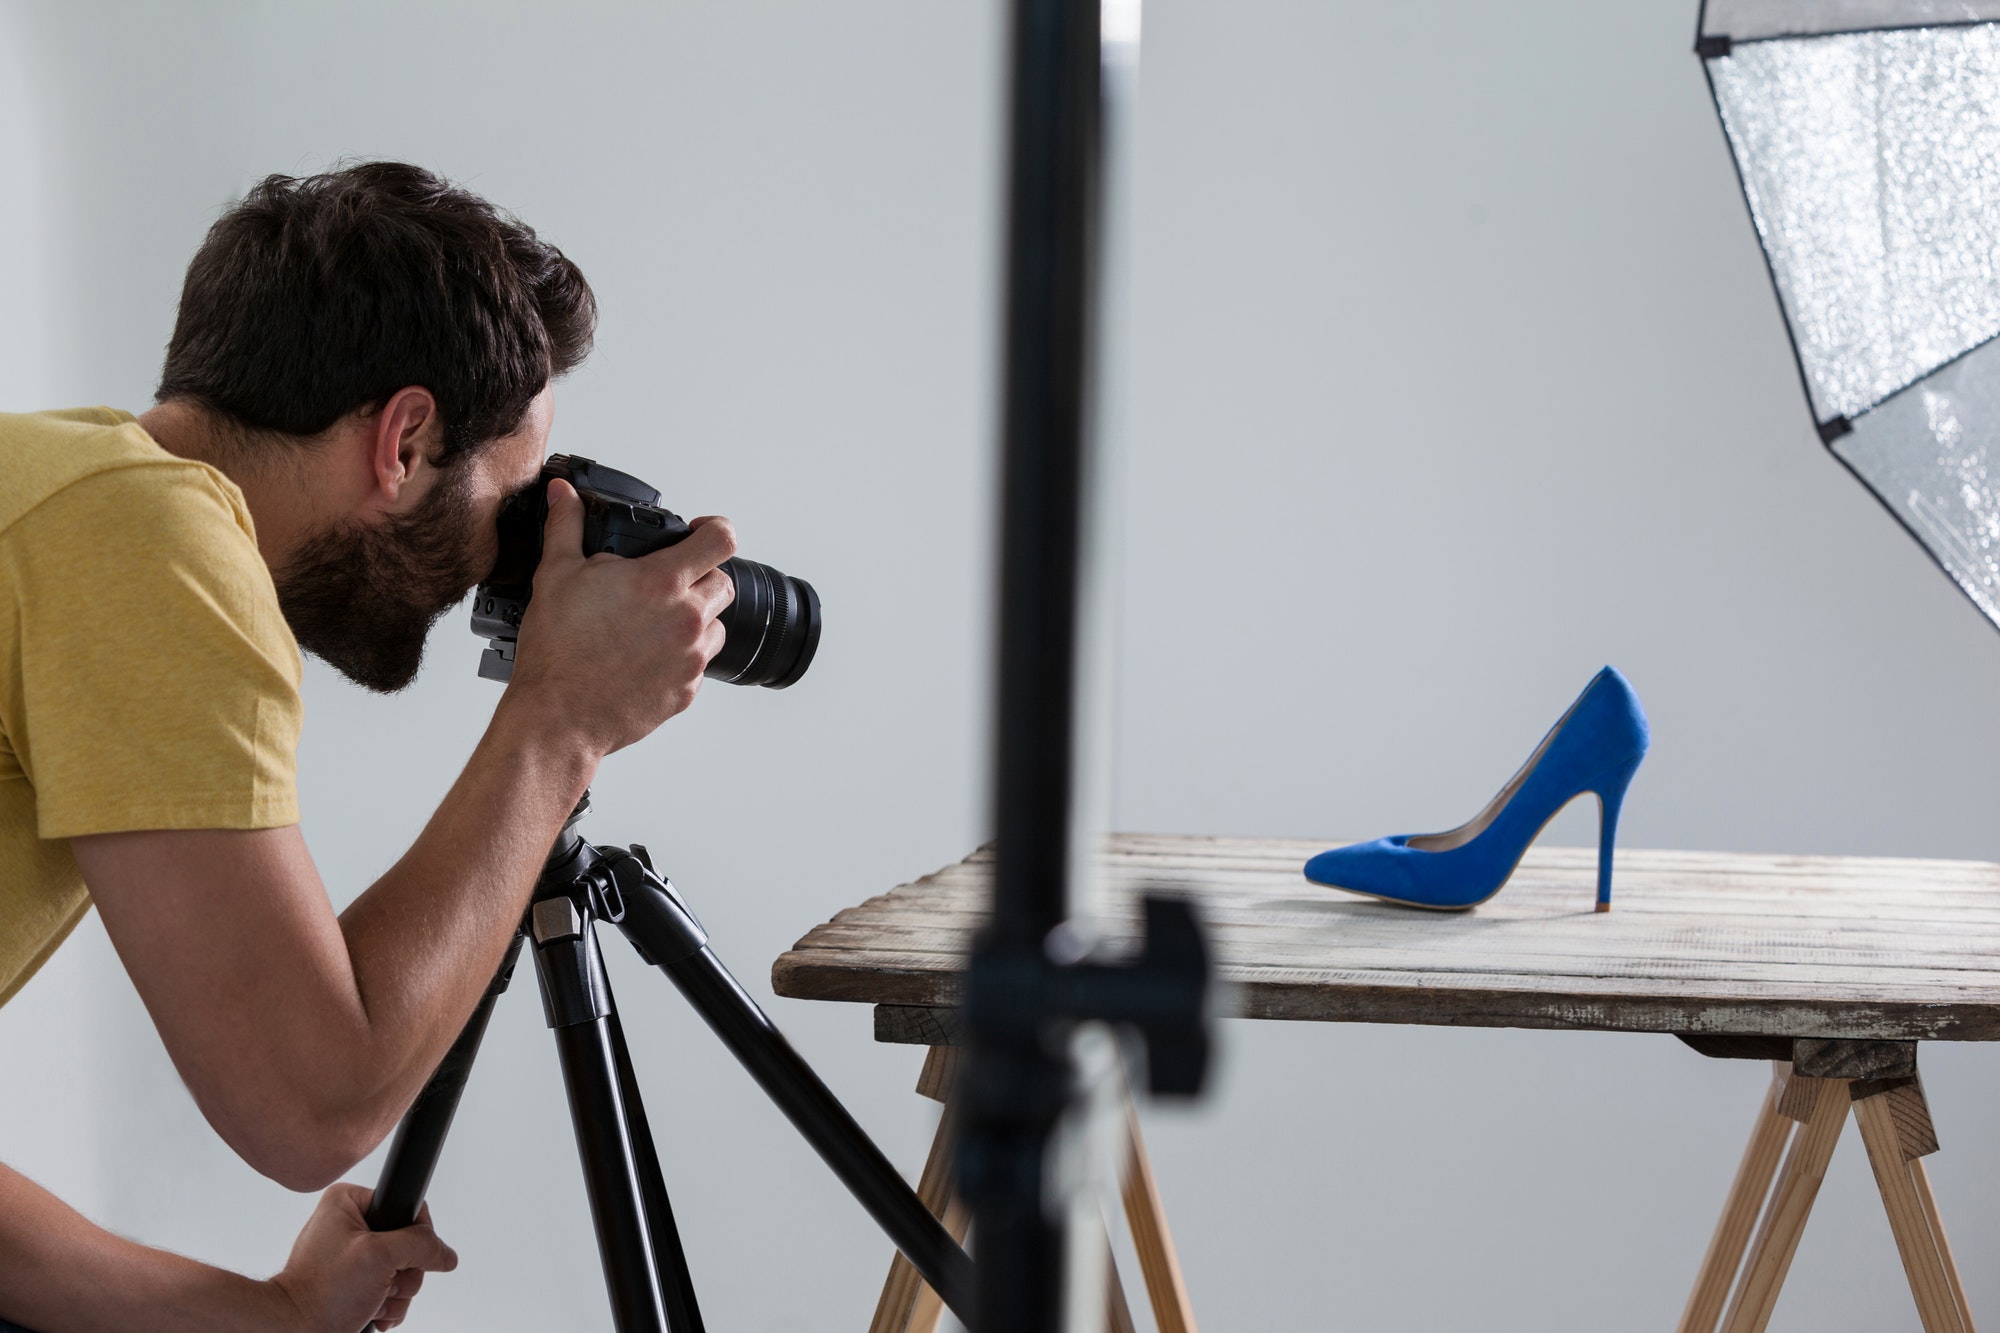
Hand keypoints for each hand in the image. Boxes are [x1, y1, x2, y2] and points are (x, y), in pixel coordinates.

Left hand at [270, 1185, 456, 1331]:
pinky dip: (388, 1305)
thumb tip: (447, 1255)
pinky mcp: (356, 1281)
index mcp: (349, 1202)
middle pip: (410, 1244)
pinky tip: (371, 1311)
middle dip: (402, 1274)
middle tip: (379, 1284)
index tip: (398, 1259)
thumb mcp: (379, 1257)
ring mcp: (354, 1255)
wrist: (293, 1331)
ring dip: (395, 1293)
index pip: (408, 1208)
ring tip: (370, 1302)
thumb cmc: (322, 1292)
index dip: (415, 1237)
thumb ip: (421, 1245)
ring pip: (404, 1270)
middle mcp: (352, 1225)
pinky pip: (392, 1288)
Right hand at [505, 477, 737, 756]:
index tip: (700, 531)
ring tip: (652, 623)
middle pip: (723, 583)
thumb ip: (566, 526)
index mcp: (661, 583)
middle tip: (663, 585)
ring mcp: (691, 658)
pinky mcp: (688, 691)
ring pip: (716, 625)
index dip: (715, 528)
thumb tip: (563, 493)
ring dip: (694, 619)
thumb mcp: (556, 575)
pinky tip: (646, 656)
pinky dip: (681, 656)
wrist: (558, 717)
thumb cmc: (557, 651)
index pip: (722, 539)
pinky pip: (699, 664)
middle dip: (700, 577)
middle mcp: (687, 619)